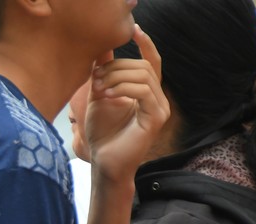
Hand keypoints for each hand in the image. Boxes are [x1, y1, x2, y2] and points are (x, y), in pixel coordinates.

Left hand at [85, 25, 169, 182]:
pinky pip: (144, 92)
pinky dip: (124, 89)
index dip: (146, 44)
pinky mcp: (156, 118)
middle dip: (117, 67)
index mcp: (146, 92)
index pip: (152, 62)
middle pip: (143, 66)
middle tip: (95, 77)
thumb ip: (103, 73)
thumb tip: (101, 48)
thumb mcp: (100, 96)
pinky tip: (108, 95)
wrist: (104, 162)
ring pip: (144, 76)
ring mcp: (160, 108)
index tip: (135, 29)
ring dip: (117, 77)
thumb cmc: (103, 133)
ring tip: (98, 88)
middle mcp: (157, 98)